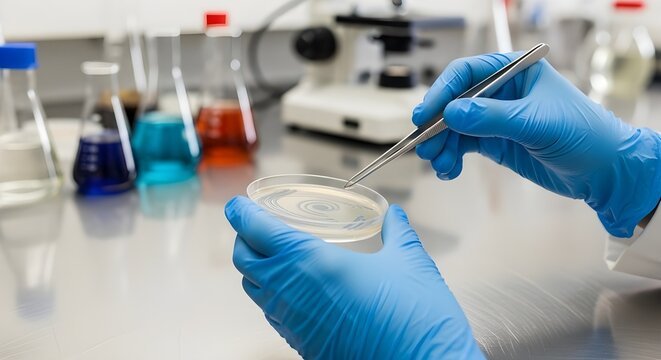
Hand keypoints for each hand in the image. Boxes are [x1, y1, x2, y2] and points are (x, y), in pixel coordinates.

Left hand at [225, 196, 483, 358]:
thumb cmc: (414, 316)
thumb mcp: (409, 262)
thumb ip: (397, 232)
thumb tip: (395, 214)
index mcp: (310, 261)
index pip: (256, 230)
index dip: (242, 213)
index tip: (237, 204)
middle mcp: (291, 290)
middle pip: (244, 259)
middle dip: (244, 237)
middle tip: (257, 224)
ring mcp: (293, 321)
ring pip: (254, 288)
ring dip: (256, 266)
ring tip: (275, 253)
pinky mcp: (301, 343)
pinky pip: (272, 312)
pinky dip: (271, 292)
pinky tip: (296, 286)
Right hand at [413, 52, 660, 236]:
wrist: (604, 171)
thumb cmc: (583, 135)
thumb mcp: (536, 123)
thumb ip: (492, 118)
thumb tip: (451, 113)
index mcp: (514, 71)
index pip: (467, 73)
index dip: (442, 92)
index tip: (425, 114)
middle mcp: (501, 92)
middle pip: (455, 102)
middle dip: (437, 125)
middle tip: (425, 145)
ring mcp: (496, 118)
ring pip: (454, 127)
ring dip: (442, 145)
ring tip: (439, 165)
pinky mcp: (495, 142)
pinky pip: (463, 145)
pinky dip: (452, 158)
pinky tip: (449, 170)